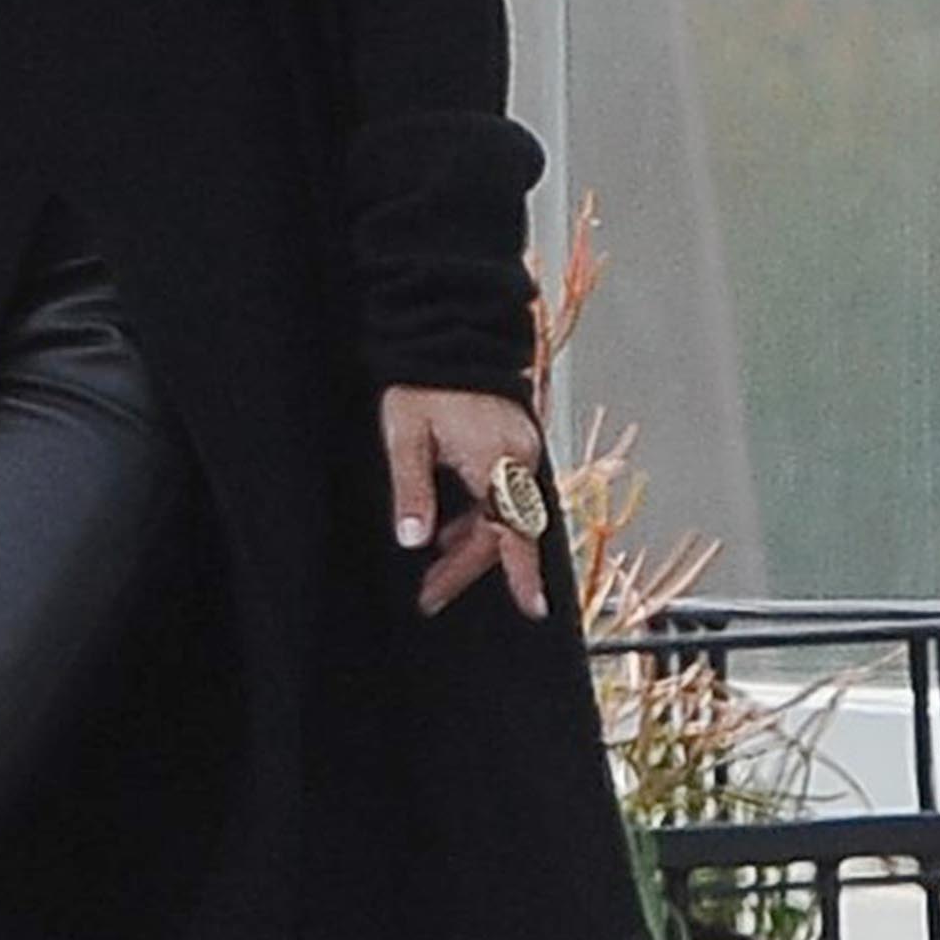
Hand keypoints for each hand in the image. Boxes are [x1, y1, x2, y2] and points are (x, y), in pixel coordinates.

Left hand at [379, 384, 549, 622]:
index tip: (532, 606)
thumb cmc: (425, 380)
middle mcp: (520, 456)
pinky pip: (506, 493)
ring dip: (473, 542)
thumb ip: (412, 489)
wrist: (449, 333)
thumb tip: (414, 539)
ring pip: (505, 513)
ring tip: (435, 564)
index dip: (521, 571)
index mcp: (496, 457)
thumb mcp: (406, 435)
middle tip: (433, 592)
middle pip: (504, 529)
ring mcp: (522, 449)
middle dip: (468, 565)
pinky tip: (453, 526)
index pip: (512, 527)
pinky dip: (482, 515)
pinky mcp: (517, 442)